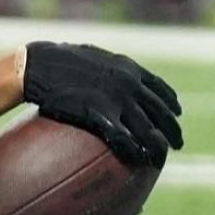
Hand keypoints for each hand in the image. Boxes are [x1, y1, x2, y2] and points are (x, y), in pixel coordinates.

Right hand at [21, 42, 182, 167]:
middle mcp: (130, 84)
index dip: (172, 104)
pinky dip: (135, 151)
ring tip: (160, 160)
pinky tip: (139, 159)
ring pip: (148, 129)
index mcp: (129, 69)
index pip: (161, 89)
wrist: (37, 64)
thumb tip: (107, 70)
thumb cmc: (57, 59)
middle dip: (173, 130)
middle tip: (178, 144)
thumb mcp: (91, 55)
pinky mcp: (101, 114)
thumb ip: (107, 66)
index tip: (177, 114)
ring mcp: (117, 99)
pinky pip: (124, 138)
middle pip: (161, 112)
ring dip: (158, 147)